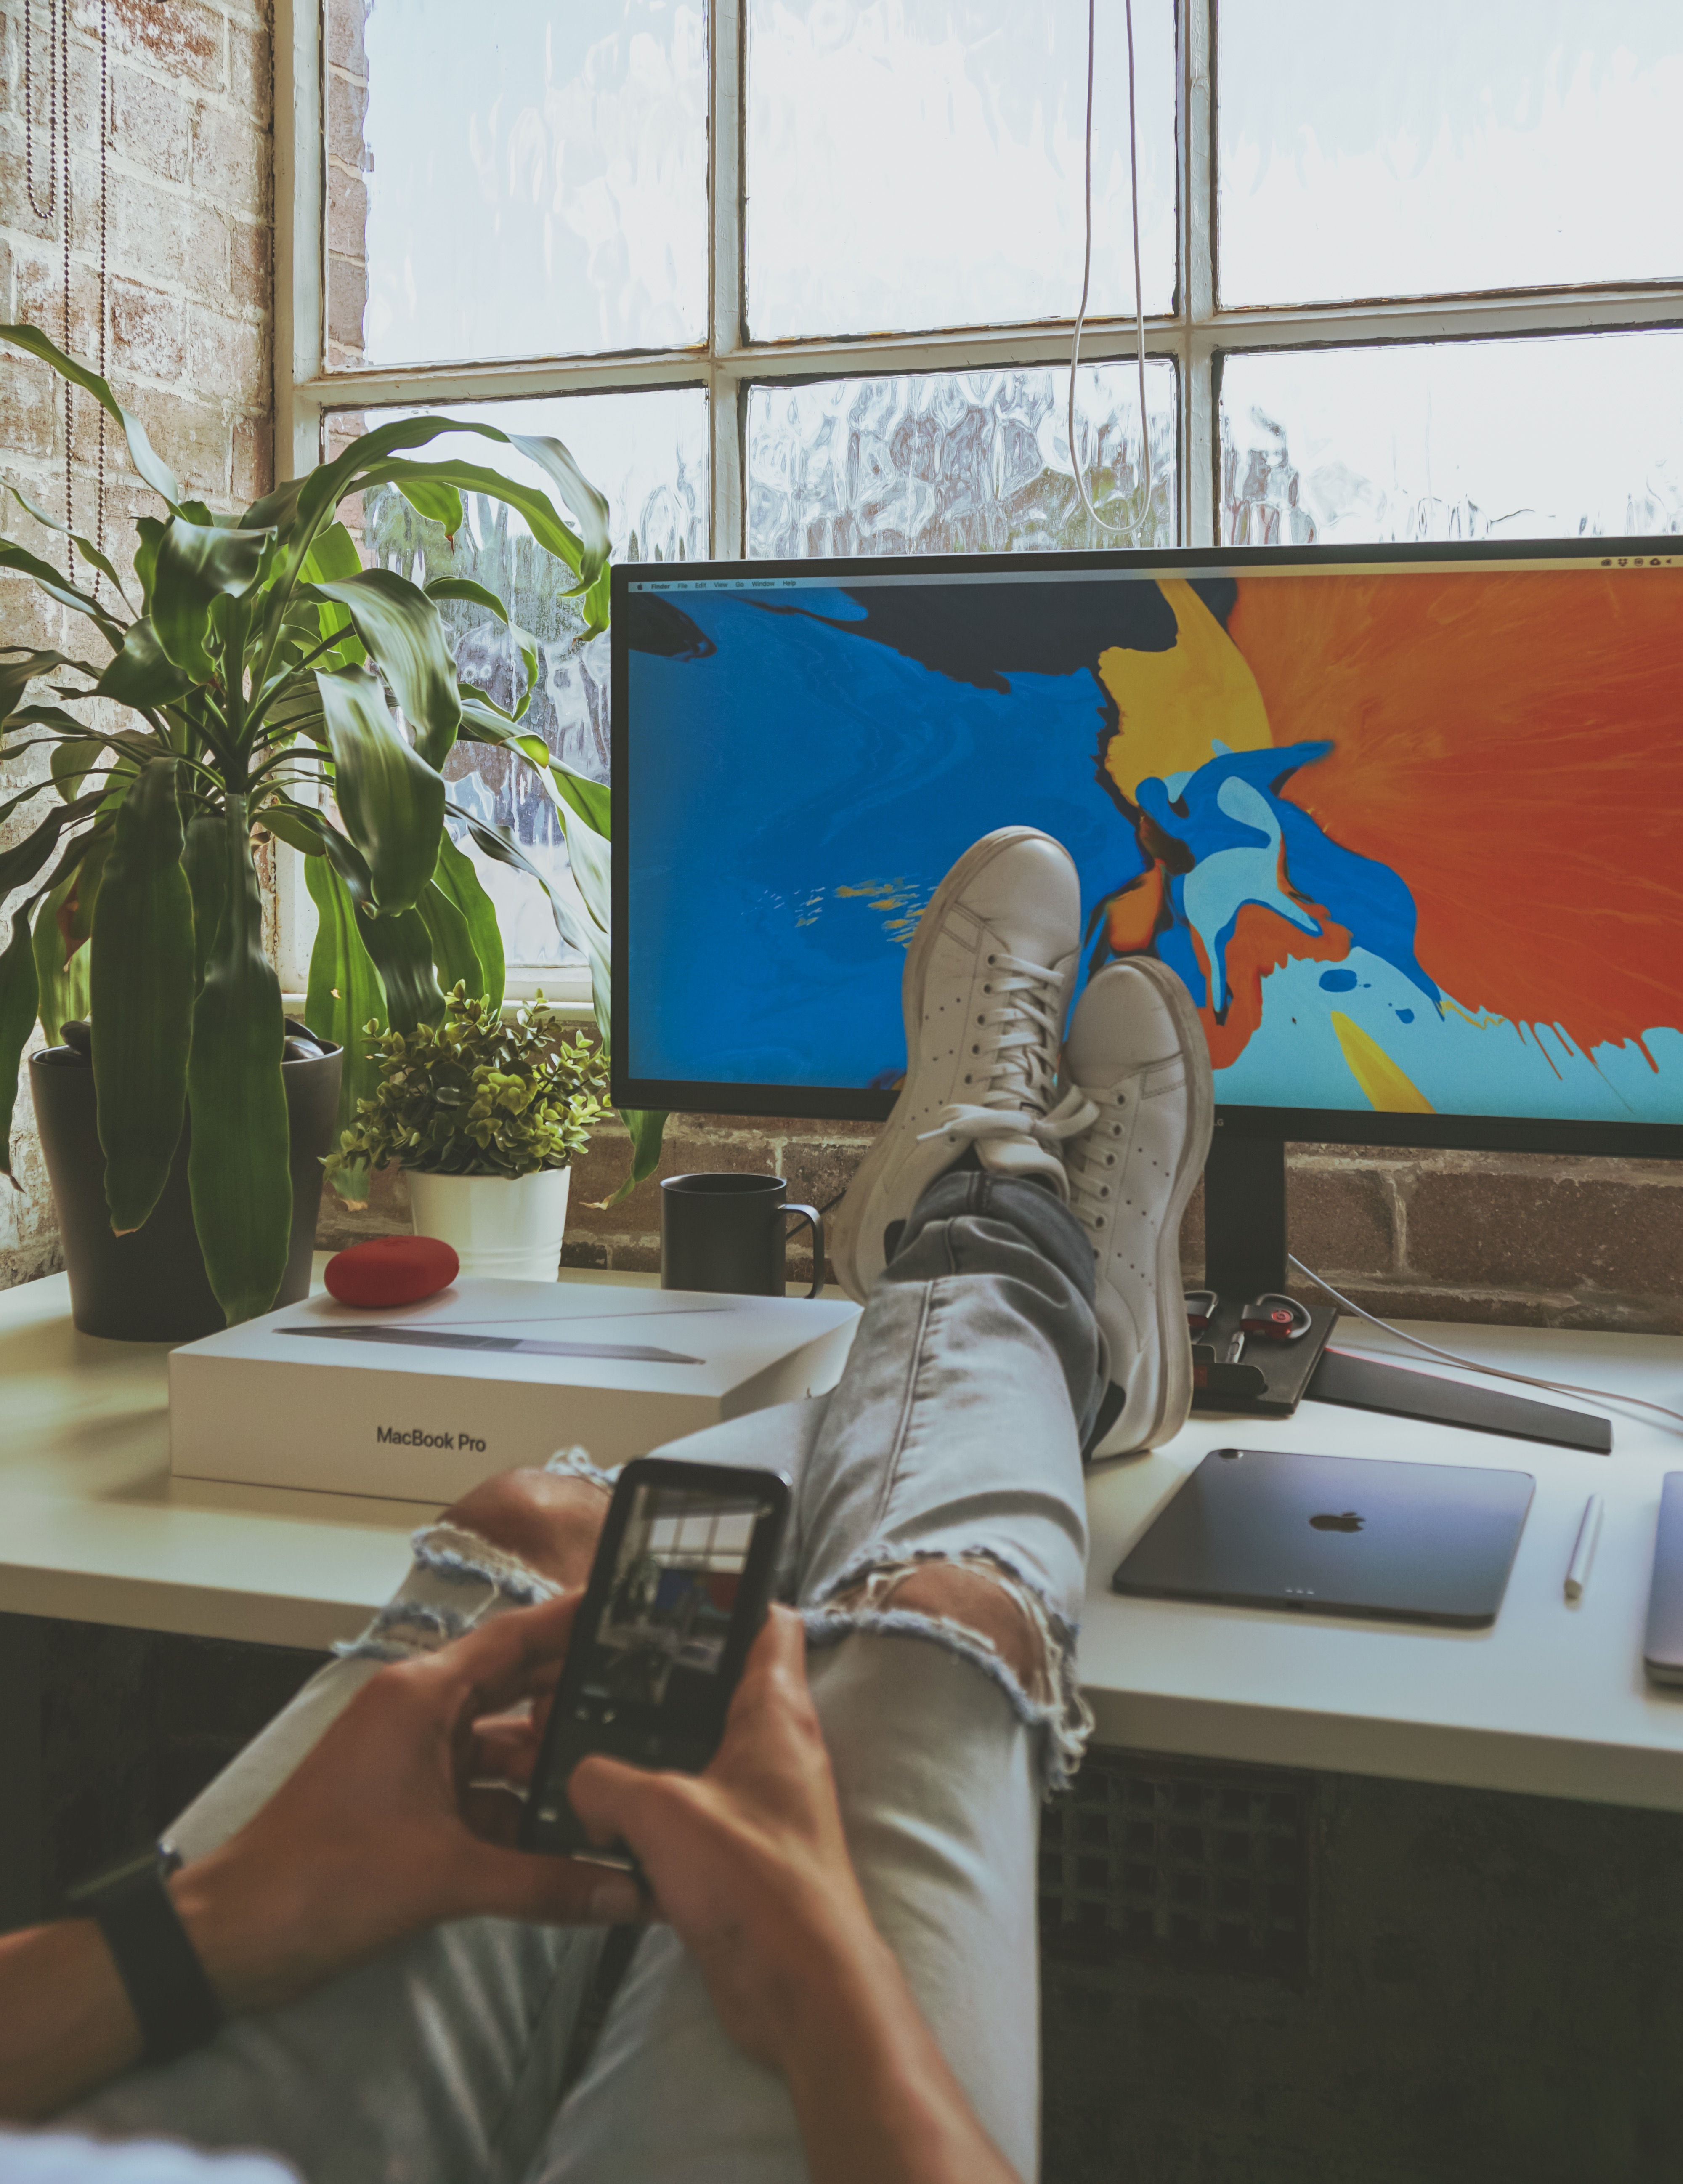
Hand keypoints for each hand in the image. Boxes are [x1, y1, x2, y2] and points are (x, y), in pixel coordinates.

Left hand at [173, 1593, 641, 2016]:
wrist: (234, 1937)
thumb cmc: (321, 1879)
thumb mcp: (444, 1877)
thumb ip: (544, 1884)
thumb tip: (627, 1894)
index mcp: (421, 1697)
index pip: (515, 1639)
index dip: (572, 1620)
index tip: (630, 1608)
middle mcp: (419, 1715)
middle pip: (516, 1688)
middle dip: (577, 1698)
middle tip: (653, 1701)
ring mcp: (412, 1760)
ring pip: (503, 1747)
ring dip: (551, 1769)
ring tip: (621, 1780)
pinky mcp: (409, 1806)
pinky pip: (482, 1794)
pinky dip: (520, 1813)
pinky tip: (569, 1837)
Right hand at [566, 1606, 887, 2072]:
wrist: (800, 1989)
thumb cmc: (754, 1884)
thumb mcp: (660, 1812)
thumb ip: (605, 1781)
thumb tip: (581, 1781)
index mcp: (775, 1713)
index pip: (769, 1624)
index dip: (729, 1598)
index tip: (674, 1594)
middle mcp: (777, 1750)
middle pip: (720, 1689)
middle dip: (662, 1687)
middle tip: (600, 1681)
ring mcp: (763, 1804)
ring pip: (698, 1757)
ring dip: (649, 1760)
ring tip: (585, 1754)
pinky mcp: (744, 1854)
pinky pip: (690, 1817)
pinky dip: (653, 1820)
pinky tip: (607, 1830)